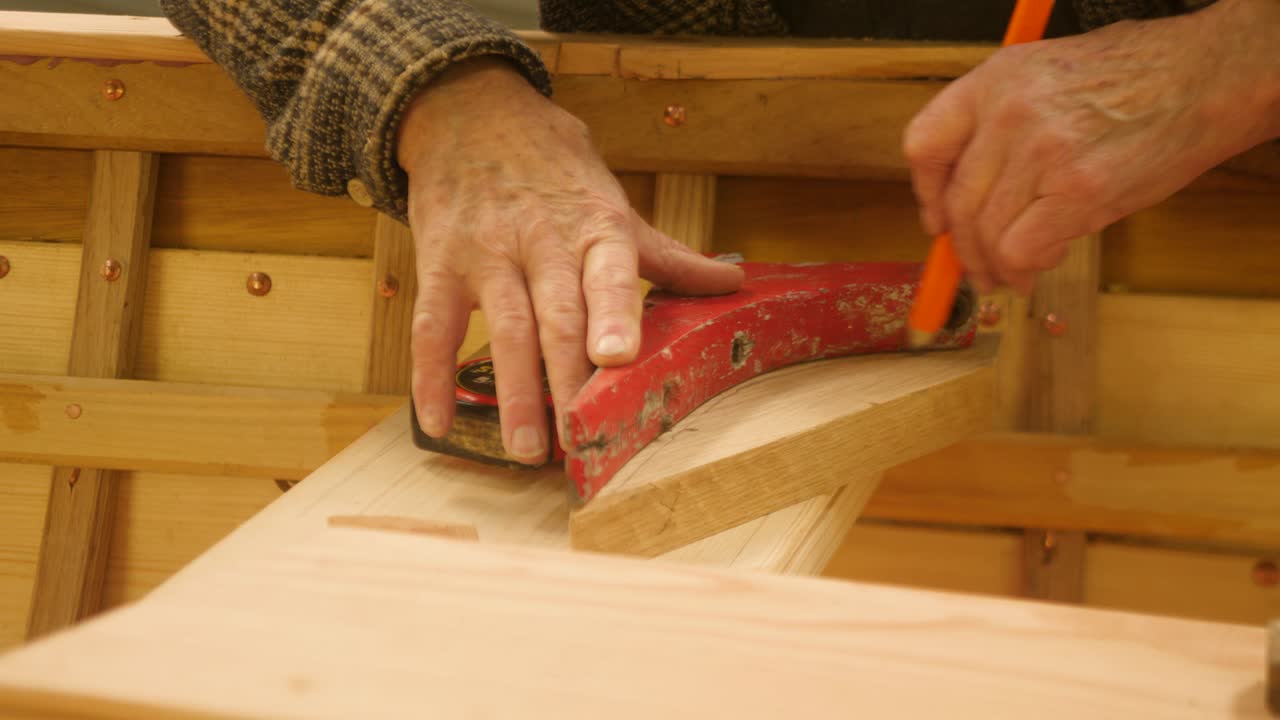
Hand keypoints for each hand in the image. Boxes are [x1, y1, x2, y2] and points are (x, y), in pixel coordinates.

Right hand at [396, 58, 743, 463]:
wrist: (469, 111)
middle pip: (557, 316)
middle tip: (580, 439)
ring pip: (502, 327)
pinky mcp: (439, 263)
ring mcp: (487, 253)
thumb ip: (666, 254)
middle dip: (568, 379)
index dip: (614, 315)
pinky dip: (430, 376)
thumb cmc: (553, 166)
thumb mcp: (611, 201)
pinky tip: (439, 423)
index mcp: (596, 228)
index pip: (609, 273)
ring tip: (527, 450)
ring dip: (514, 393)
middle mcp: (542, 241)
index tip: (618, 358)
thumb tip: (732, 284)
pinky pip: (432, 326)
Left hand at [903, 0, 1279, 294]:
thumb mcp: (1047, 76)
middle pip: (957, 202)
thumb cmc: (1137, 77)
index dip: (925, 194)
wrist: (1206, 79)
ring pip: (987, 233)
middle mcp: (1009, 113)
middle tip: (976, 269)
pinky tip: (1040, 268)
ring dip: (994, 266)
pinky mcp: (1078, 190)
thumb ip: (1001, 125)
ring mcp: (1042, 152)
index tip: (936, 220)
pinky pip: (1022, 249)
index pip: (923, 144)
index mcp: (995, 81)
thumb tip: (969, 192)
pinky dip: (1025, 269)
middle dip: (962, 249)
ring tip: (1011, 276)